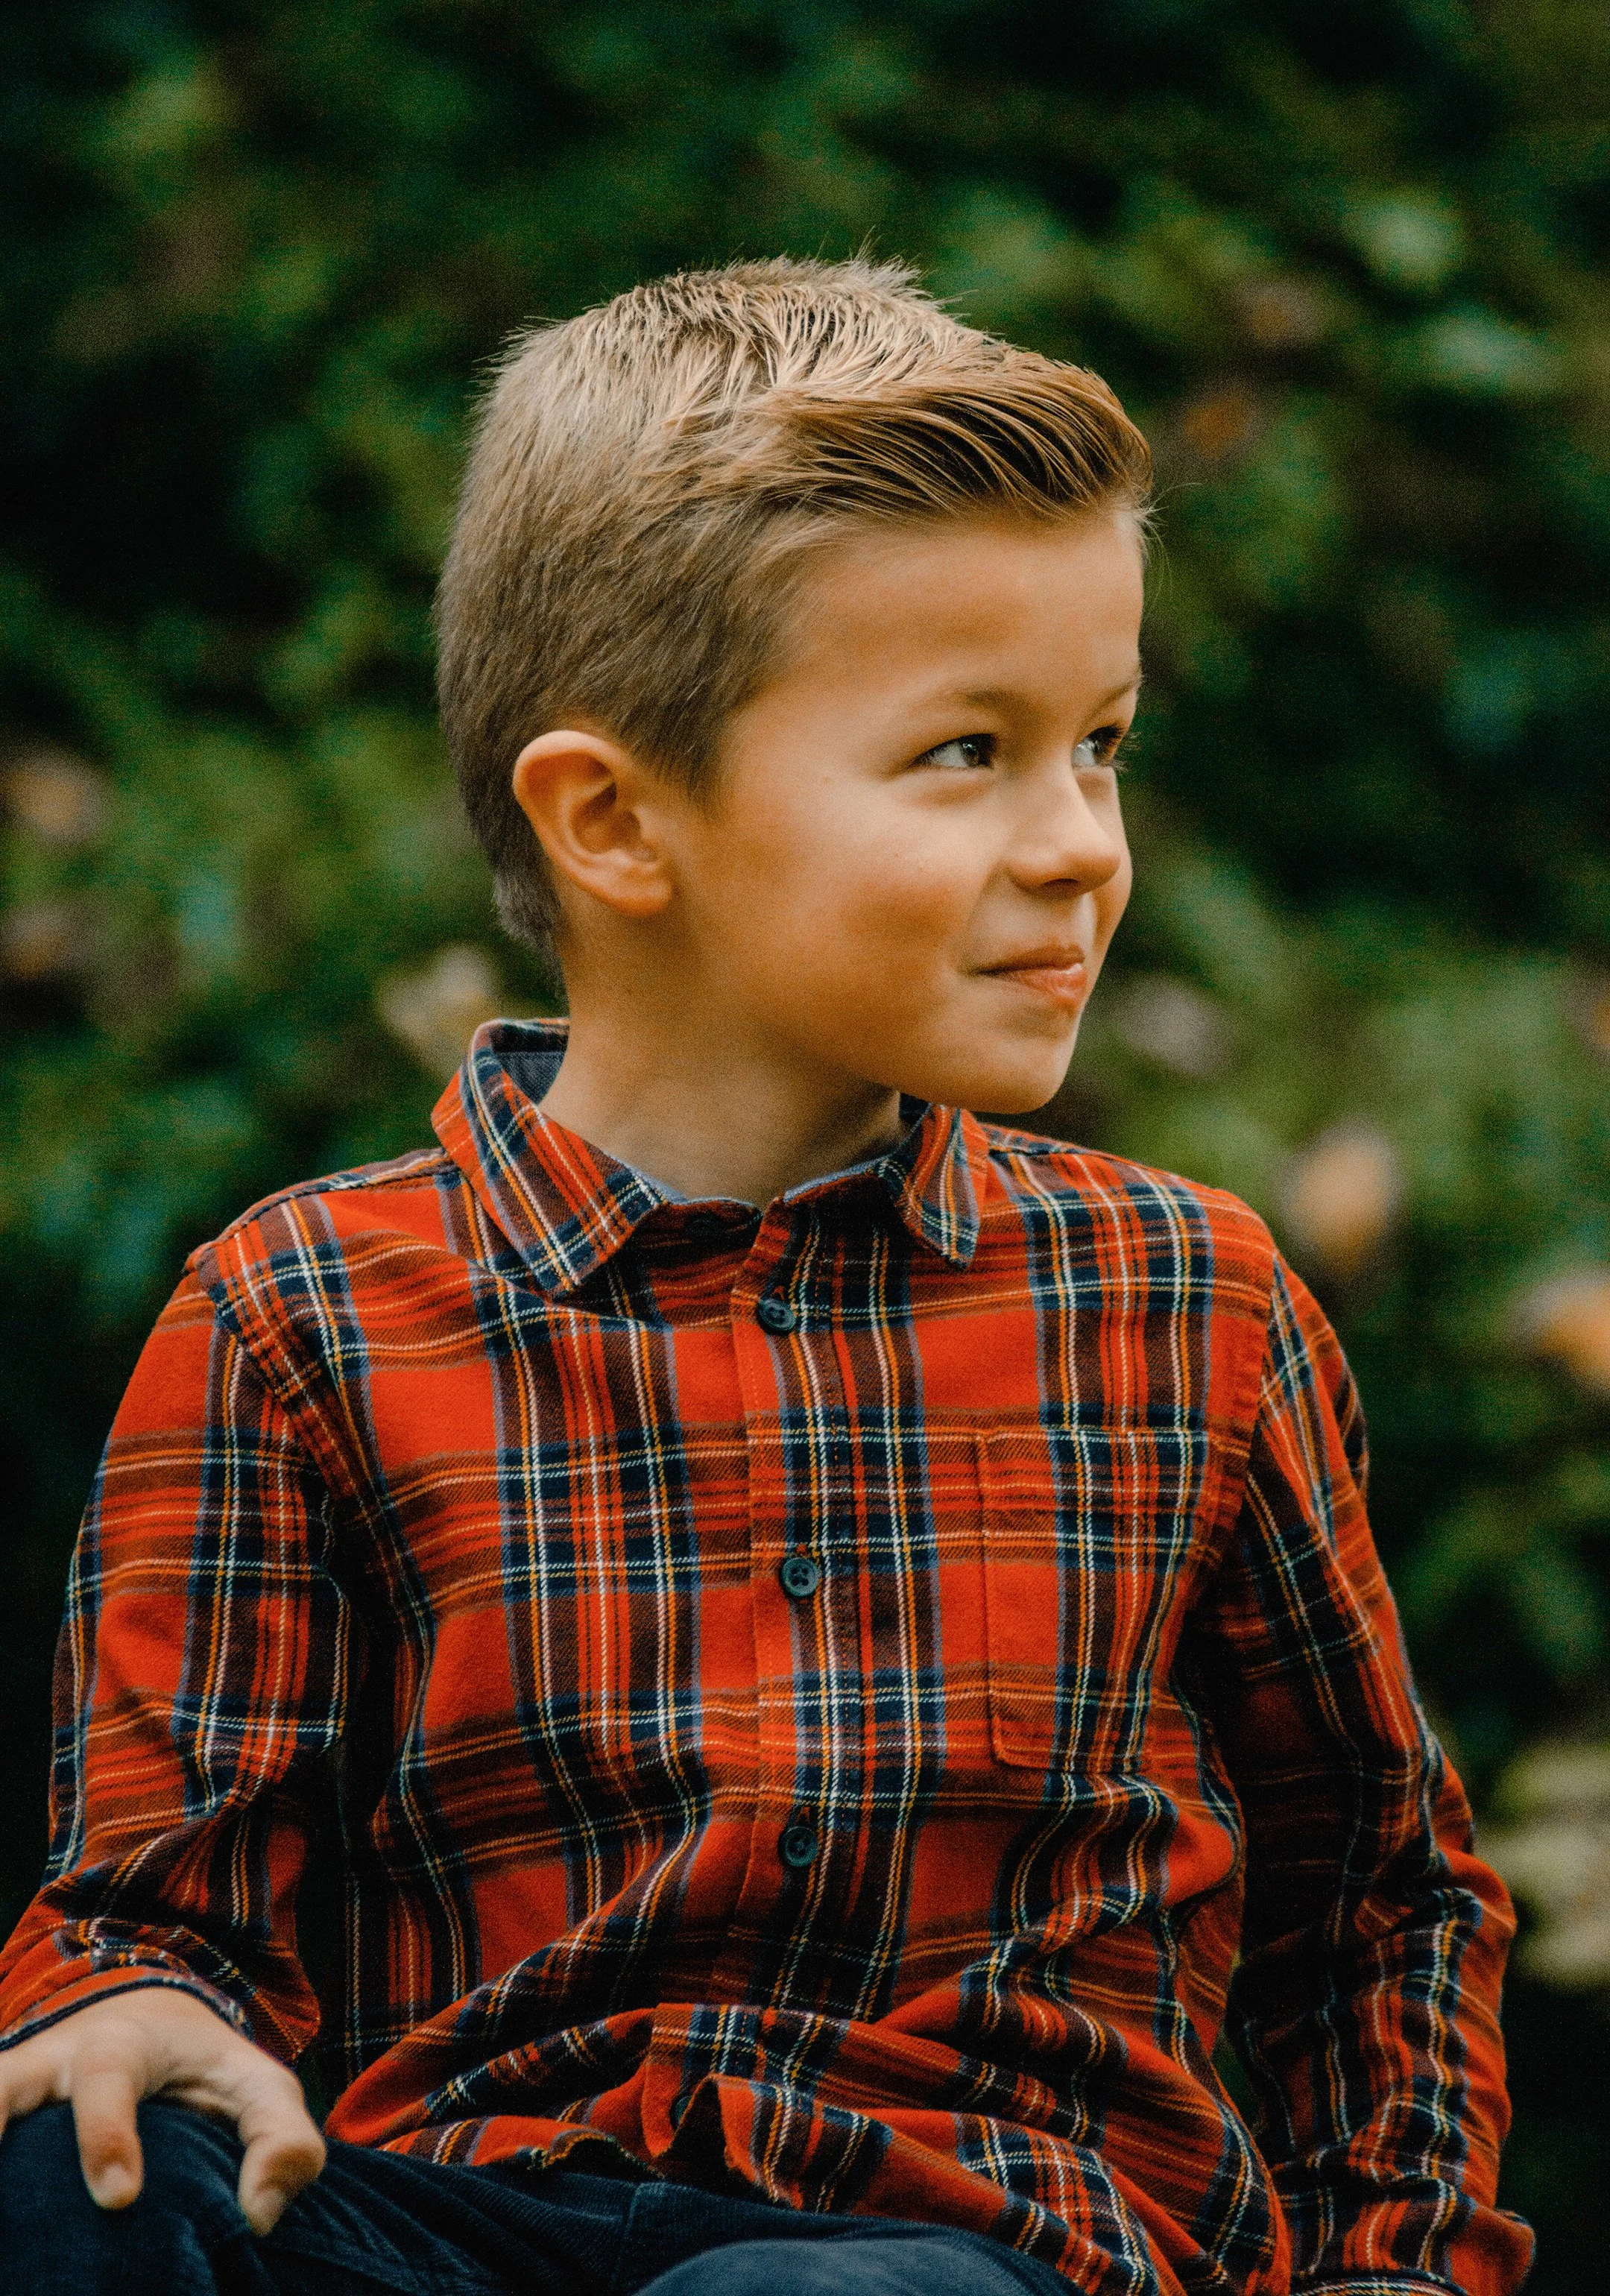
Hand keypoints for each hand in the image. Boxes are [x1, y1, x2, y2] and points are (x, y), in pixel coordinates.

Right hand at [0, 1987, 325, 2233]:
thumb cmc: (206, 2073)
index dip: (106, 2136)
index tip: (120, 2197)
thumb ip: (279, 2139)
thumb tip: (257, 2217)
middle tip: (18, 2209)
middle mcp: (52, 2065)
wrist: (146, 2030)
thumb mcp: (257, 2088)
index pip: (106, 2082)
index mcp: (122, 2049)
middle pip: (7, 2082)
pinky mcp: (2, 2118)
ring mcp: (16, 2093)